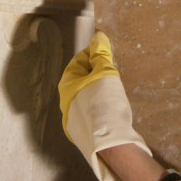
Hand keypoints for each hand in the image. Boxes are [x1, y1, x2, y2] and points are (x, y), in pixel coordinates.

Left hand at [58, 31, 151, 180]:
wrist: (109, 144)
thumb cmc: (103, 103)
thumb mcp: (105, 73)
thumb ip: (101, 54)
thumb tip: (98, 36)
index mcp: (66, 84)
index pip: (79, 60)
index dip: (94, 53)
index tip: (108, 53)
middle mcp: (65, 100)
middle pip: (82, 77)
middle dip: (97, 71)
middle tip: (114, 69)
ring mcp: (74, 117)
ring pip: (87, 94)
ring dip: (100, 88)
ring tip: (115, 87)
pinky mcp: (84, 130)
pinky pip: (92, 109)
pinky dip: (101, 103)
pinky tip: (113, 105)